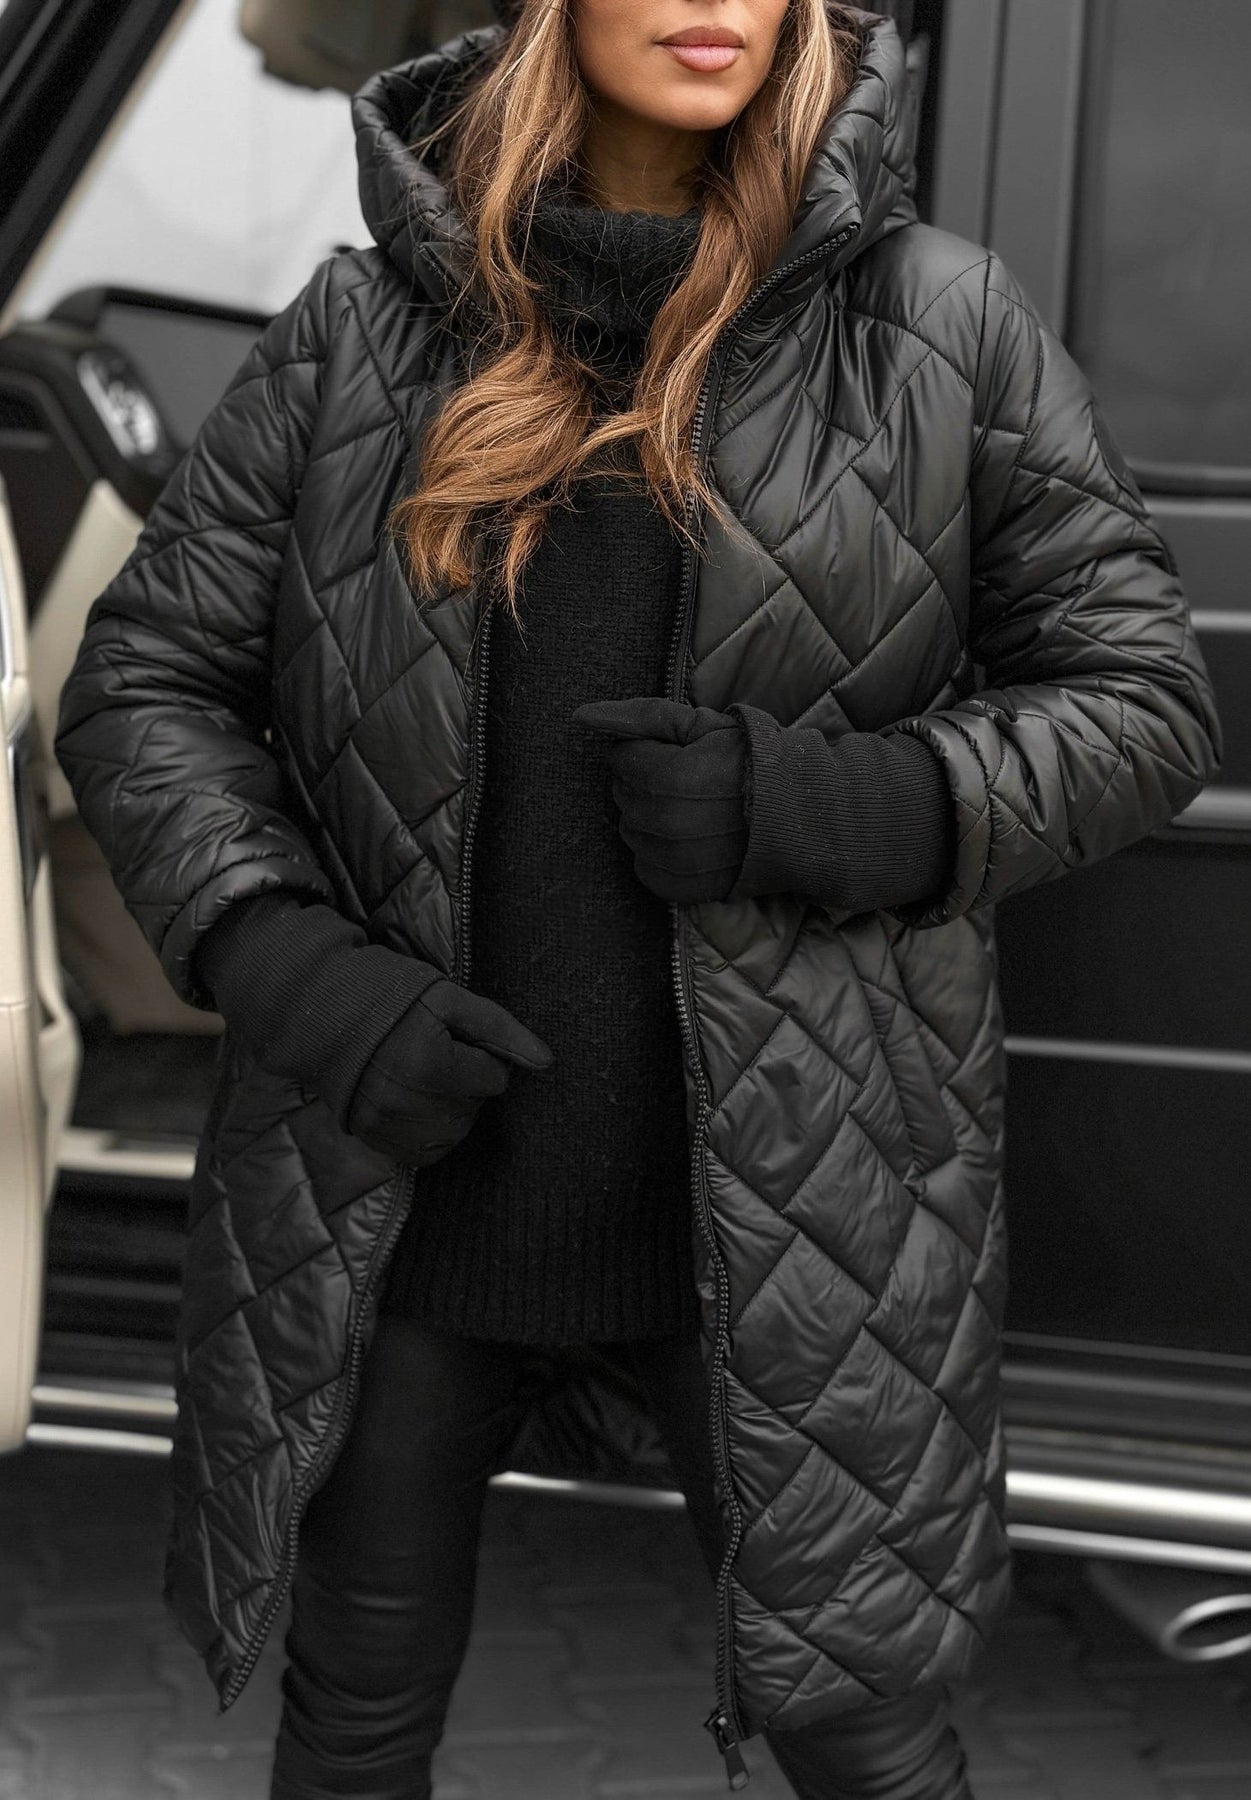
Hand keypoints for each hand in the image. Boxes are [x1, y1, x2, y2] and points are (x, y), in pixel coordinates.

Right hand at [347, 974, 553, 1165]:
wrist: (324, 1013)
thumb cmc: (392, 999)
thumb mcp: (451, 999)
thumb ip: (502, 1030)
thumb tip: (546, 1061)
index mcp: (429, 1063)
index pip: (494, 1079)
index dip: (481, 1056)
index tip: (455, 1040)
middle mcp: (406, 1101)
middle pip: (475, 1108)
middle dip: (468, 1083)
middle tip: (439, 1054)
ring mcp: (386, 1124)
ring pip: (456, 1133)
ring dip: (453, 1108)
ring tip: (427, 1076)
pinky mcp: (373, 1137)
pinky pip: (426, 1153)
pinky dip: (431, 1131)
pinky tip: (417, 1101)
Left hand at [571, 695, 748, 902]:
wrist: (803, 816)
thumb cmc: (754, 763)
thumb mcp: (702, 725)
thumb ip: (641, 716)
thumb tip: (582, 716)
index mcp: (669, 778)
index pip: (621, 758)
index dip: (647, 751)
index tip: (679, 755)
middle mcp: (666, 824)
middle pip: (623, 794)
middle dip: (646, 782)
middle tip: (688, 781)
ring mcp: (673, 860)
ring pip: (629, 830)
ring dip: (650, 817)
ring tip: (691, 810)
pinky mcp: (681, 887)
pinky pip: (643, 867)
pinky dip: (659, 853)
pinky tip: (688, 839)